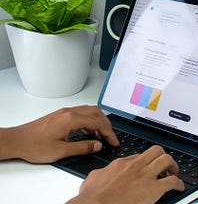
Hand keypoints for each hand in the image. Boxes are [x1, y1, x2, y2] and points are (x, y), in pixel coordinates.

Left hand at [0, 105, 118, 162]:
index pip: (98, 122)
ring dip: (99, 121)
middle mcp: (70, 112)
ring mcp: (65, 112)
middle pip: (96, 113)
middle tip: (111, 138)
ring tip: (101, 135)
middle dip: (107, 125)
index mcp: (71, 119)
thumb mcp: (61, 151)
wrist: (17, 140)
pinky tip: (88, 131)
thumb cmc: (34, 145)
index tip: (114, 141)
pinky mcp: (61, 114)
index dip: (109, 132)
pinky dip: (90, 120)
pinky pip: (82, 113)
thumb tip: (97, 145)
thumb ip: (82, 147)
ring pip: (90, 111)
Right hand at [67, 145, 184, 203]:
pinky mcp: (154, 189)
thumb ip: (101, 173)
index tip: (147, 167)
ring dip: (173, 166)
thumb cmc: (92, 197)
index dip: (145, 161)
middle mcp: (136, 165)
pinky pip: (173, 181)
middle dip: (162, 156)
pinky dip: (179, 183)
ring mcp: (145, 175)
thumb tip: (100, 174)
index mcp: (122, 163)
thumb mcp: (94, 178)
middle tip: (165, 166)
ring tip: (174, 173)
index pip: (139, 156)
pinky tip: (180, 187)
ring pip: (166, 159)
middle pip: (156, 151)